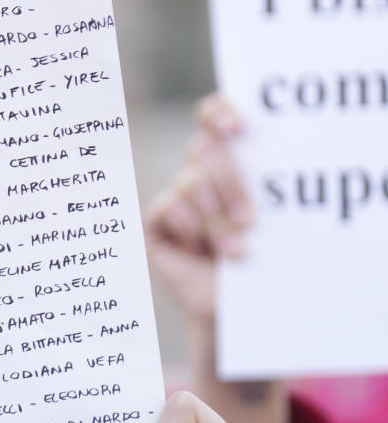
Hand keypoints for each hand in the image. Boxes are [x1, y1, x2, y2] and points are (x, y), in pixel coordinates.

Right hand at [144, 94, 251, 323]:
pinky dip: (190, 228)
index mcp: (229, 160)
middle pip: (205, 149)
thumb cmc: (260, 261)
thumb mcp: (267, 217)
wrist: (235, 310)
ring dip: (216, 220)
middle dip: (231, 184)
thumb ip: (261, 181)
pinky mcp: (155, 220)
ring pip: (190, 181)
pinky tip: (199, 250)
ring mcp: (176, 196)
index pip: (214, 115)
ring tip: (233, 251)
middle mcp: (199, 173)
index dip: (219, 112)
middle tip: (249, 220)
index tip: (236, 129)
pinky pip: (169, 205)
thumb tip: (264, 150)